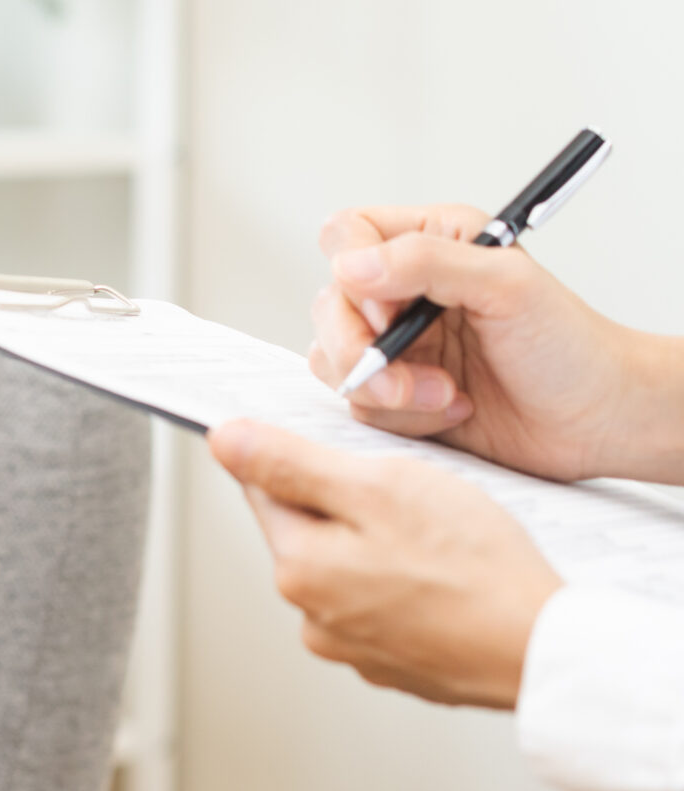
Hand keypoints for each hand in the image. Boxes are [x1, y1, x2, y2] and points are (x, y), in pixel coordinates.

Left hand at [209, 419, 561, 708]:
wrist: (545, 650)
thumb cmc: (474, 566)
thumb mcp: (379, 488)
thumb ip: (292, 463)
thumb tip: (224, 441)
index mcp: (298, 569)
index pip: (267, 491)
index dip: (301, 455)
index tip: (340, 446)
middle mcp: (312, 617)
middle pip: (311, 531)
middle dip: (351, 504)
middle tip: (412, 492)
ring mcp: (355, 648)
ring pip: (353, 569)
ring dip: (383, 545)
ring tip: (441, 538)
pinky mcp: (397, 665)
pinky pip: (389, 605)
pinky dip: (412, 585)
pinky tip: (452, 575)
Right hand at [309, 205, 680, 481]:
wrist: (596, 420)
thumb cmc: (570, 346)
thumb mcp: (507, 286)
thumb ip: (426, 263)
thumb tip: (350, 265)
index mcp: (431, 243)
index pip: (347, 236)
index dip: (352, 274)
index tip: (391, 312)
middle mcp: (405, 291)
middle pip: (327, 306)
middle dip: (359, 351)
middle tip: (405, 379)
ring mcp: (398, 344)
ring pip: (331, 360)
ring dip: (386, 390)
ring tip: (445, 395)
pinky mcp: (396, 394)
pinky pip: (359, 405)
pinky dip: (403, 417)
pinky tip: (453, 409)